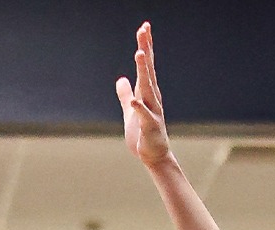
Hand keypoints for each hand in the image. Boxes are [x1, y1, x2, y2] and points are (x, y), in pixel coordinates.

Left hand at [115, 22, 170, 166]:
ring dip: (144, 71)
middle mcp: (152, 98)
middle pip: (148, 70)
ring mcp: (153, 112)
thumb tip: (120, 80)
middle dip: (146, 49)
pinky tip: (134, 100)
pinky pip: (145, 116)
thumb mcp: (130, 111)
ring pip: (148, 88)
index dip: (145, 46)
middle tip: (144, 29)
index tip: (144, 27)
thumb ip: (125, 95)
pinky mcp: (151, 127)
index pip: (146, 66)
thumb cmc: (143, 134)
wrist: (154, 157)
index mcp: (147, 93)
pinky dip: (139, 107)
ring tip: (139, 54)